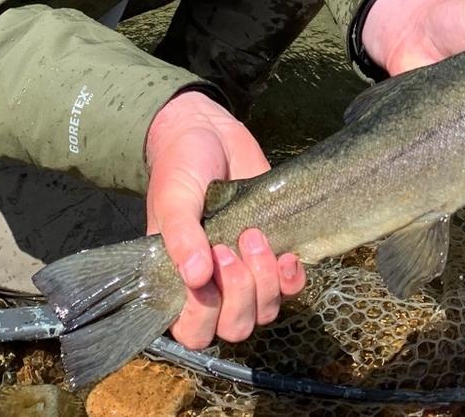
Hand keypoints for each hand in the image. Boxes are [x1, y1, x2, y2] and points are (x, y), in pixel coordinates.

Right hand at [144, 90, 305, 347]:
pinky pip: (290, 288)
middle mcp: (213, 288)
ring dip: (266, 281)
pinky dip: (291, 278)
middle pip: (234, 327)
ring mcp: (246, 275)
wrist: (210, 133)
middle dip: (241, 293)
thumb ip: (180, 237)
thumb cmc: (180, 169)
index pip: (192, 330)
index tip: (214, 261)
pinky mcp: (274, 256)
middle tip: (237, 243)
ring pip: (264, 312)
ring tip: (256, 235)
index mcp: (177, 284)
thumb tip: (195, 278)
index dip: (205, 312)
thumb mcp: (173, 199)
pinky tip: (288, 254)